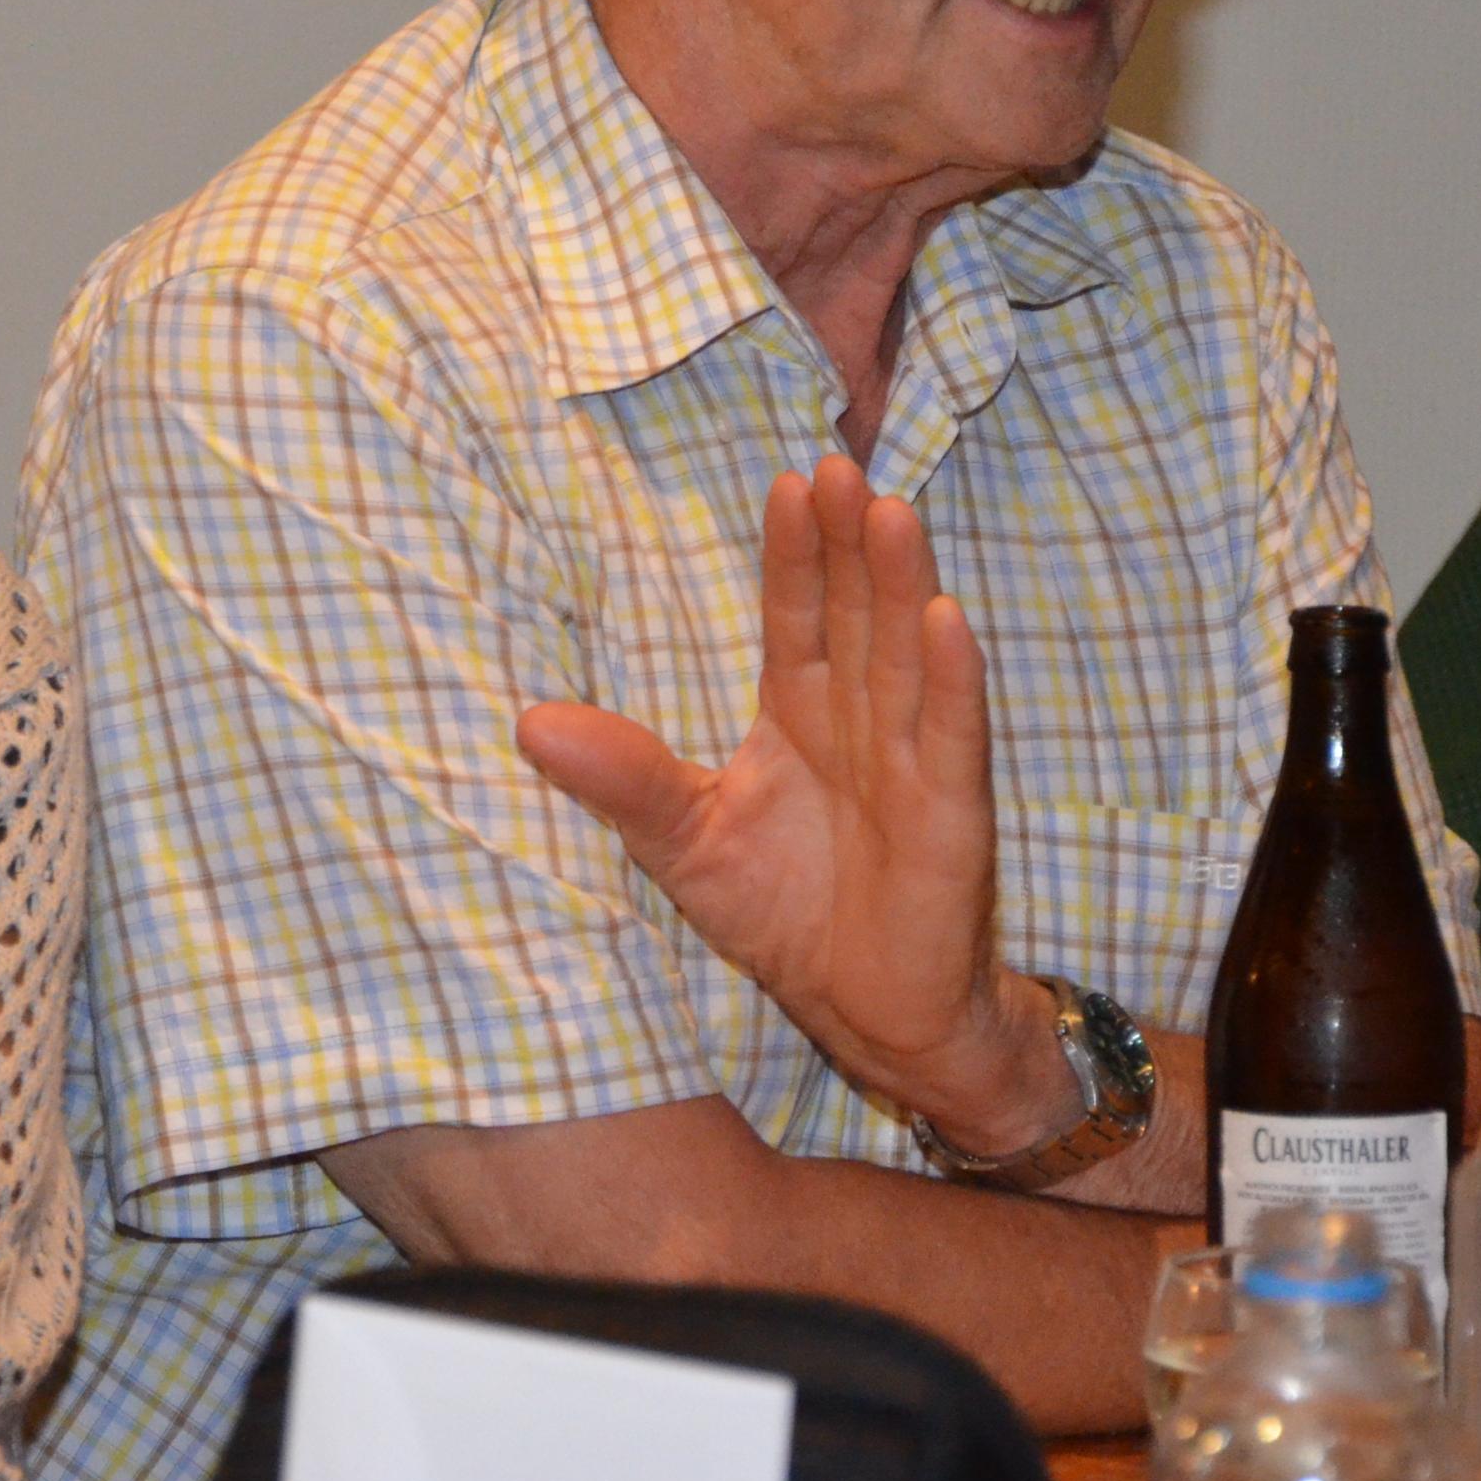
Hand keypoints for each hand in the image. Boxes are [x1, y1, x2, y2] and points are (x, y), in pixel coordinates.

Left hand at [518, 454, 1064, 1149]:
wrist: (871, 1015)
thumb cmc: (785, 913)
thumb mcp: (685, 841)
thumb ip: (623, 780)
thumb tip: (528, 722)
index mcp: (801, 714)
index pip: (797, 616)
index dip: (793, 554)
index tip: (785, 483)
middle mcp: (863, 722)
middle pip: (856, 614)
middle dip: (848, 542)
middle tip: (836, 465)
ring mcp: (914, 763)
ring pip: (906, 656)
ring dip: (901, 584)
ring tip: (890, 511)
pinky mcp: (951, 817)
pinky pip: (951, 738)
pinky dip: (952, 680)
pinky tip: (949, 619)